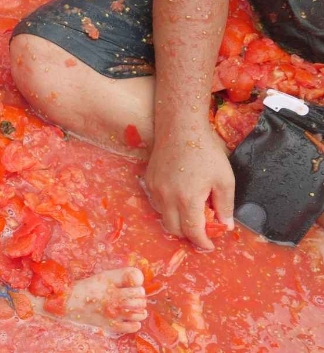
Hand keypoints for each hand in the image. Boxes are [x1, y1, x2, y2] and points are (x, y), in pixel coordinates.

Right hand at [144, 127, 234, 249]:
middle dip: (188, 234)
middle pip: (174, 229)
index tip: (210, 245)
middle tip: (202, 229)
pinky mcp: (149, 181)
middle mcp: (167, 198)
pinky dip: (168, 208)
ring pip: (164, 217)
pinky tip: (180, 197)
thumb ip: (225, 206)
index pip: (193, 232)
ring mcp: (155, 189)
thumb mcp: (224, 179)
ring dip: (177, 221)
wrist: (180, 128)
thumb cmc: (206, 152)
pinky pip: (157, 203)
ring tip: (191, 212)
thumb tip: (226, 226)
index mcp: (188, 200)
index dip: (202, 242)